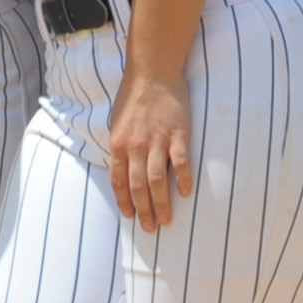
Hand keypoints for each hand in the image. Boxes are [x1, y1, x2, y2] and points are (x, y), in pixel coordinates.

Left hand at [104, 66, 194, 231]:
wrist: (153, 73)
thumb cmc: (133, 97)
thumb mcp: (117, 123)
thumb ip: (120, 147)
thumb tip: (121, 168)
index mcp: (118, 144)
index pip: (118, 181)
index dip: (124, 201)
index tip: (130, 216)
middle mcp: (135, 146)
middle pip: (138, 186)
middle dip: (143, 210)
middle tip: (149, 228)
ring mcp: (157, 141)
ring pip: (157, 180)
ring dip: (161, 203)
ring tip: (166, 220)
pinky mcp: (177, 134)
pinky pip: (180, 162)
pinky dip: (183, 179)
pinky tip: (186, 193)